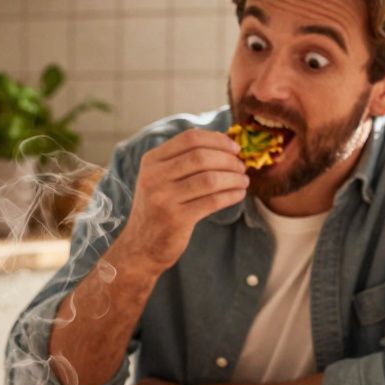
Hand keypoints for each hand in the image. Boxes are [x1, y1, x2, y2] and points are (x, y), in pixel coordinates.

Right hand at [117, 129, 247, 273]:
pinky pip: (213, 201)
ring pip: (210, 179)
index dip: (218, 140)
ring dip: (233, 178)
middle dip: (228, 160)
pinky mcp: (176, 219)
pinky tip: (239, 194)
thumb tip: (224, 143)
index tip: (235, 148)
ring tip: (243, 181)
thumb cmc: (158, 209)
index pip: (190, 138)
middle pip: (201, 157)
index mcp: (151, 160)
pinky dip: (231, 195)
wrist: (141, 246)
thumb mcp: (159, 179)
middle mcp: (154, 176)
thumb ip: (182, 160)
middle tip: (241, 167)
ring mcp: (164, 198)